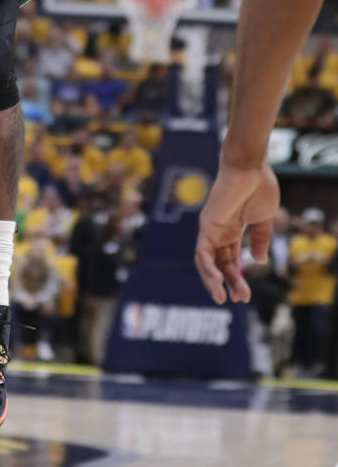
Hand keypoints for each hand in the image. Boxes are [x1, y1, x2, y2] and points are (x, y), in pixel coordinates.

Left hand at [195, 160, 279, 304]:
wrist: (250, 166)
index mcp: (233, 229)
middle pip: (219, 264)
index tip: (245, 296)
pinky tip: (216, 282)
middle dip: (229, 283)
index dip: (236, 278)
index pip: (230, 260)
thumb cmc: (259, 186)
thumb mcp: (264, 219)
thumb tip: (259, 261)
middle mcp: (219, 230)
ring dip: (213, 281)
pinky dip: (206, 268)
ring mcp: (211, 227)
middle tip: (240, 300)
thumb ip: (260, 239)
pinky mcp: (206, 224)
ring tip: (222, 298)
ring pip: (206, 261)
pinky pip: (202, 251)